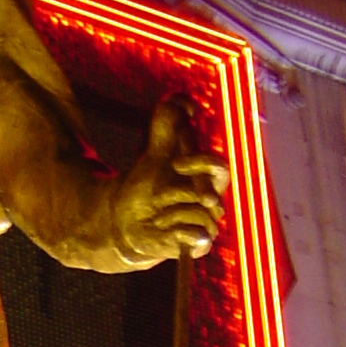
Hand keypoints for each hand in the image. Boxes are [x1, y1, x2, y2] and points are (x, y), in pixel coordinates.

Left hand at [109, 97, 228, 267]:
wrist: (127, 223)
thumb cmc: (145, 188)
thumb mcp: (153, 153)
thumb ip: (167, 125)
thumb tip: (185, 102)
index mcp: (204, 176)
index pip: (218, 166)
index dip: (201, 162)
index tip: (177, 162)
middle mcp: (209, 199)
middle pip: (215, 194)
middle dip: (192, 192)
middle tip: (164, 195)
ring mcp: (206, 223)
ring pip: (203, 217)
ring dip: (174, 213)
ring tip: (156, 215)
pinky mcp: (198, 244)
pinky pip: (202, 239)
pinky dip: (181, 233)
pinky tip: (163, 229)